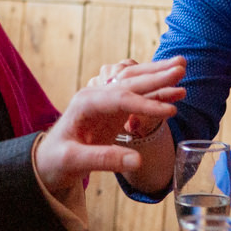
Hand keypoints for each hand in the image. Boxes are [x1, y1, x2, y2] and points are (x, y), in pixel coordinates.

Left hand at [35, 57, 185, 192]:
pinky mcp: (114, 110)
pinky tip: (177, 93)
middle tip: (181, 68)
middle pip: (130, 82)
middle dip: (156, 75)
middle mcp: (97, 96)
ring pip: (136, 84)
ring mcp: (106, 101)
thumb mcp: (74, 162)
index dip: (145, 104)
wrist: (48, 160)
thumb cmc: (56, 160)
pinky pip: (139, 98)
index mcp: (85, 103)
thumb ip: (103, 160)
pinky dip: (158, 94)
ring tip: (183, 68)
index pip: (119, 98)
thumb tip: (136, 161)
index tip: (169, 111)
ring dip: (159, 76)